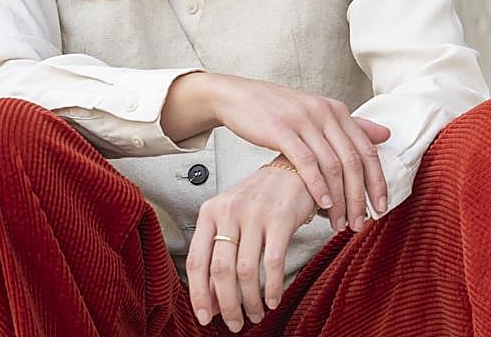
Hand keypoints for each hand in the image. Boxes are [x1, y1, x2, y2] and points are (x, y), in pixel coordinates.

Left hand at [186, 164, 315, 330]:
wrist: (293, 169)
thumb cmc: (261, 198)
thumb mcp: (233, 220)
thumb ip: (220, 256)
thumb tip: (213, 302)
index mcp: (210, 211)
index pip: (197, 260)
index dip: (199, 294)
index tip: (204, 317)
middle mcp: (229, 211)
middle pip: (220, 270)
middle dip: (227, 305)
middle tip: (234, 323)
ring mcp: (254, 213)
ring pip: (245, 270)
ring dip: (250, 300)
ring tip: (255, 314)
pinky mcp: (280, 217)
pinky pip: (273, 262)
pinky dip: (272, 287)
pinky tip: (273, 299)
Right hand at [200, 74, 390, 233]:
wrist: (239, 96)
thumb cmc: (279, 110)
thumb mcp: (318, 112)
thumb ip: (350, 126)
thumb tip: (386, 134)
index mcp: (337, 110)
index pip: (366, 150)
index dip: (377, 181)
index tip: (382, 207)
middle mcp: (325, 113)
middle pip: (353, 161)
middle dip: (360, 197)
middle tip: (361, 223)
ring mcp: (304, 120)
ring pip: (332, 165)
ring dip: (339, 198)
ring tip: (340, 222)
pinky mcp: (282, 129)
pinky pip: (306, 162)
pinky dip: (318, 185)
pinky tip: (322, 205)